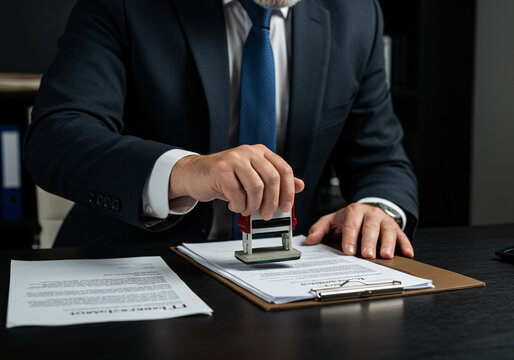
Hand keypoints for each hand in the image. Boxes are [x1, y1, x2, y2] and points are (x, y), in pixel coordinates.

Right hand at [168, 144, 304, 219]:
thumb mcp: (253, 177)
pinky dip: (238, 206)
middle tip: (267, 214)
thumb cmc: (225, 177)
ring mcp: (234, 159)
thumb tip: (299, 185)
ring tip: (246, 209)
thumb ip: (275, 181)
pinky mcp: (221, 170)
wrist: (195, 174)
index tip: (286, 206)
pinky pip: (237, 193)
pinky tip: (235, 206)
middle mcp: (249, 152)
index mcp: (260, 152)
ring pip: (256, 187)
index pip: (284, 169)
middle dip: (272, 202)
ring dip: (253, 205)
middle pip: (272, 179)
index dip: (288, 191)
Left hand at [305, 203, 412, 258]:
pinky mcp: (396, 228)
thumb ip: (320, 229)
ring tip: (386, 255)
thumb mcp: (332, 221)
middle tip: (367, 255)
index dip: (350, 237)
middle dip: (369, 241)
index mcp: (354, 211)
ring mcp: (385, 220)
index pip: (351, 224)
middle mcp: (371, 214)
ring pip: (388, 230)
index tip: (348, 250)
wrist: (368, 210)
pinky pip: (402, 236)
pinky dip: (406, 245)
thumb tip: (309, 240)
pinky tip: (407, 254)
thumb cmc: (349, 219)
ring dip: (388, 243)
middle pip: (371, 227)